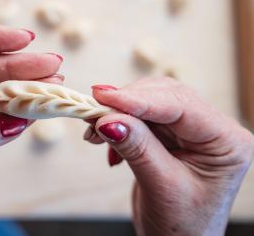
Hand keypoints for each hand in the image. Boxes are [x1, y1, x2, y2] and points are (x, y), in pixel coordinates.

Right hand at [86, 78, 253, 235]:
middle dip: (126, 103)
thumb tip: (108, 119)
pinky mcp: (171, 135)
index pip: (181, 106)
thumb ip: (138, 148)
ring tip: (94, 129)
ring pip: (149, 103)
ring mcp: (191, 132)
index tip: (105, 98)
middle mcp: (212, 130)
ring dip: (118, 112)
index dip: (140, 99)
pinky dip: (119, 123)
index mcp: (227, 142)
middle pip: (165, 97)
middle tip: (93, 112)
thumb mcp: (162, 187)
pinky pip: (140, 117)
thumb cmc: (182, 227)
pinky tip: (106, 140)